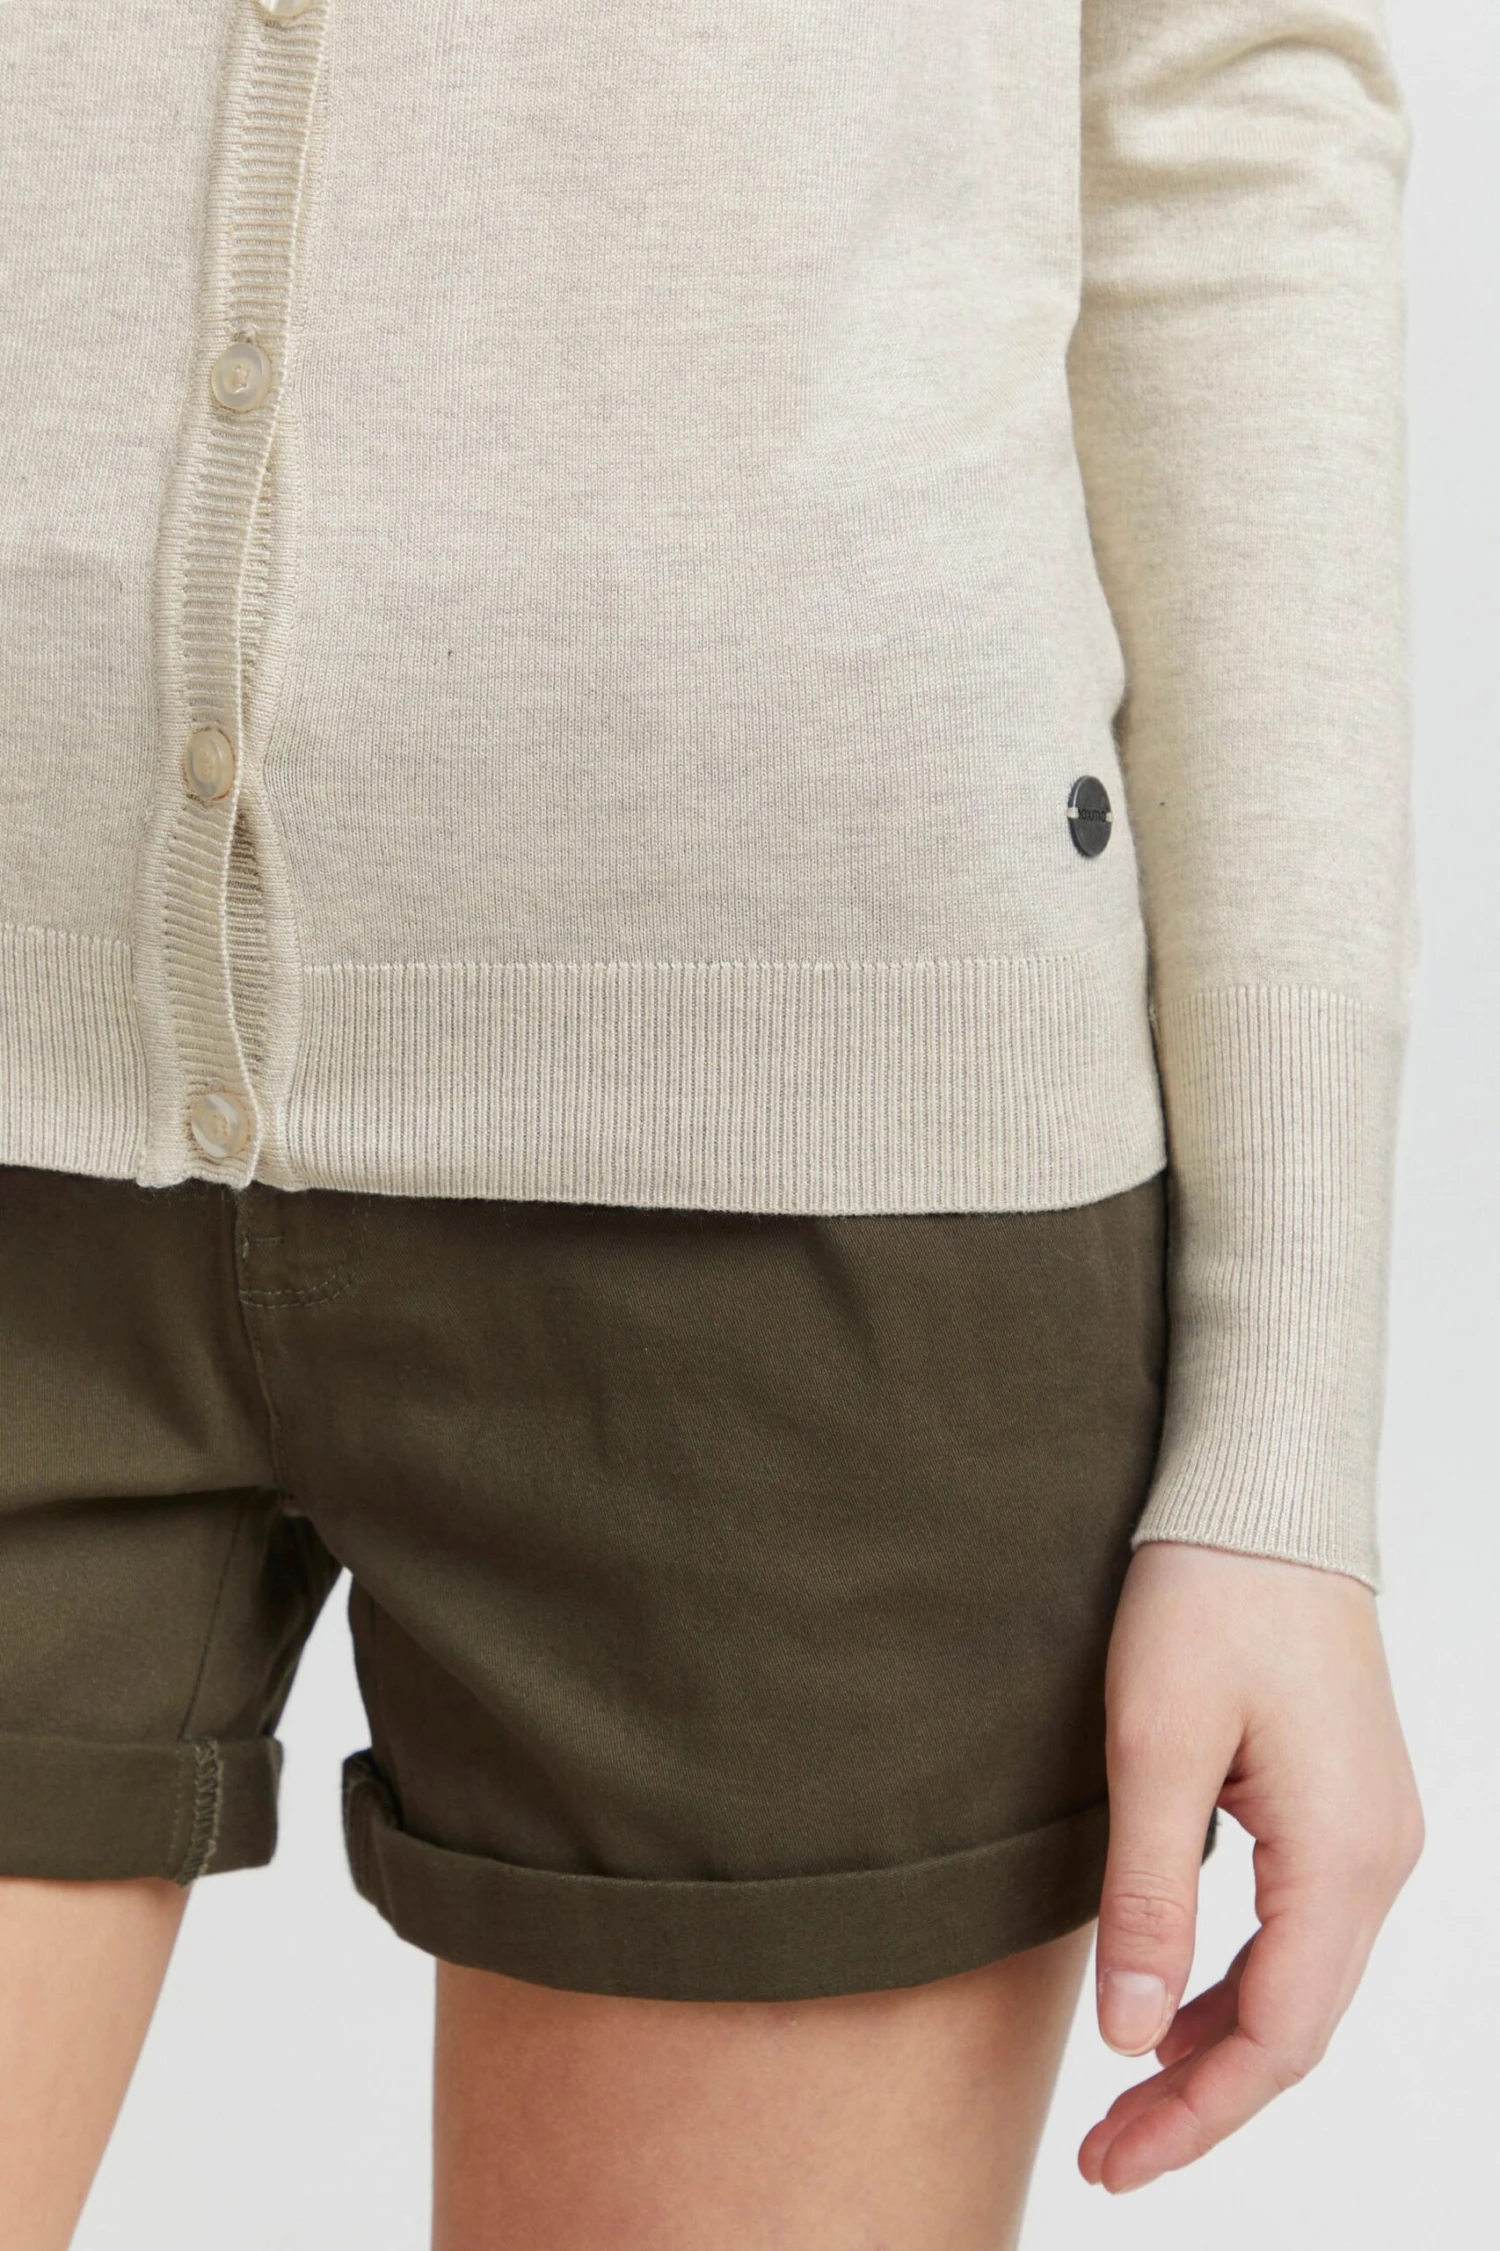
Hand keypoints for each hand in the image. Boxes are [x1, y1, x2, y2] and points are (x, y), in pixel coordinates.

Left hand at [1078, 1540, 1423, 2193]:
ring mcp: (1372, 1832)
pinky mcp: (1345, 1805)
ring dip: (1220, 2046)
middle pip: (1297, 2028)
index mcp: (1341, 1857)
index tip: (1110, 2162)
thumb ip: (1151, 1896)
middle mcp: (1378, 1859)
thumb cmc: (1208, 1595)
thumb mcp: (1156, 1743)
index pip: (1276, 2040)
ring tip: (1130, 2097)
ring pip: (1301, 1984)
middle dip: (1203, 2100)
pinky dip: (1240, 1982)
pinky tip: (1179, 2001)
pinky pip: (1301, 1929)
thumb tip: (1136, 2039)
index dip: (1194, 2117)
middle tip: (1106, 2153)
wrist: (1264, 1492)